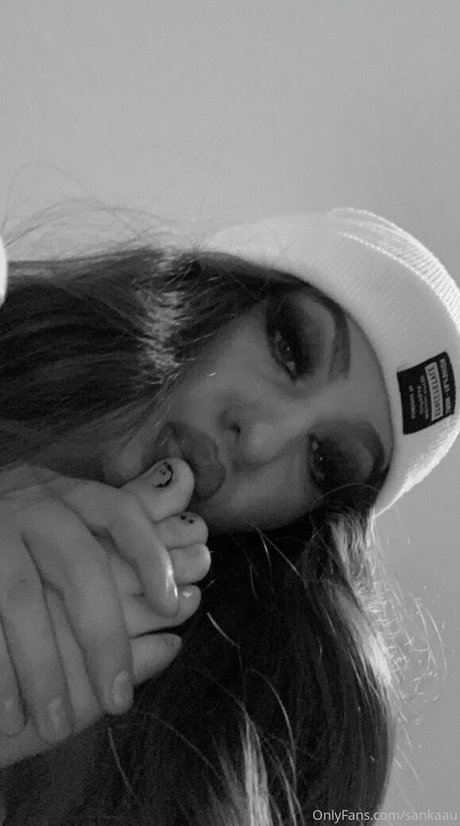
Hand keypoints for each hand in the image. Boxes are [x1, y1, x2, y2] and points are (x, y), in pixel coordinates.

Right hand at [0, 458, 209, 747]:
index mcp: (68, 494)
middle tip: (120, 701)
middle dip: (103, 636)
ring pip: (22, 598)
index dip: (150, 554)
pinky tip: (11, 717)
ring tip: (57, 725)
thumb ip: (128, 522)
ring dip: (42, 668)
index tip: (174, 607)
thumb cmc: (26, 541)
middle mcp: (31, 503)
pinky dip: (0, 673)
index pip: (121, 511)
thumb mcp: (73, 521)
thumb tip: (182, 523)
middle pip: (79, 564)